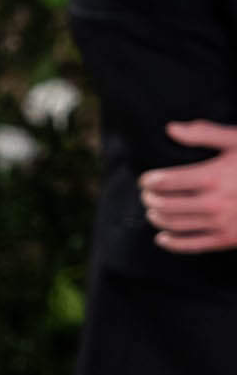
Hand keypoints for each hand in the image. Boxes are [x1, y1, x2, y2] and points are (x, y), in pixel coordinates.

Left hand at [138, 121, 236, 252]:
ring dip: (157, 218)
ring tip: (153, 212)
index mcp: (213, 176)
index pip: (166, 181)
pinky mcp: (228, 239)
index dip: (149, 181)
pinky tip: (162, 238)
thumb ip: (205, 134)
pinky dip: (172, 243)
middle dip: (150, 200)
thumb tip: (171, 129)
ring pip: (175, 224)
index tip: (146, 180)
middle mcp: (214, 202)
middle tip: (147, 195)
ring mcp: (221, 223)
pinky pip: (192, 245)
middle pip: (165, 204)